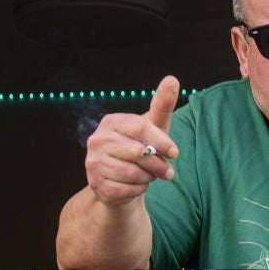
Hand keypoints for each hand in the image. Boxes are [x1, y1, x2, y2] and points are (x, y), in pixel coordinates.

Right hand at [82, 75, 180, 205]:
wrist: (120, 181)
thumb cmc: (140, 149)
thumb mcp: (153, 127)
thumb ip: (162, 105)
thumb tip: (172, 79)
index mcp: (111, 122)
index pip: (141, 126)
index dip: (161, 141)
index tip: (175, 153)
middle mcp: (97, 139)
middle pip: (138, 152)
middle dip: (158, 164)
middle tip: (167, 171)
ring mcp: (93, 162)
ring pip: (133, 173)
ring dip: (148, 178)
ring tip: (148, 175)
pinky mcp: (95, 183)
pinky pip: (127, 189)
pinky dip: (138, 190)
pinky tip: (136, 185)